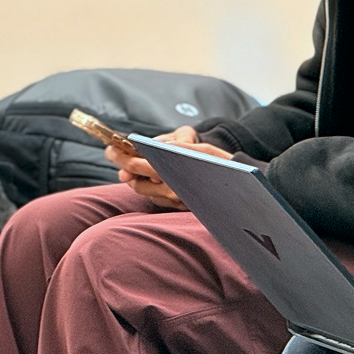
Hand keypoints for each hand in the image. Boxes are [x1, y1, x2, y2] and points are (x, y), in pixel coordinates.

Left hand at [102, 126, 232, 209]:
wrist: (243, 193)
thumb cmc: (224, 165)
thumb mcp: (204, 150)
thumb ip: (179, 146)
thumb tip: (158, 146)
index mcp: (175, 176)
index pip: (140, 166)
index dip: (123, 158)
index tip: (111, 150)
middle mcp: (172, 192)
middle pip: (137, 180)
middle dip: (123, 166)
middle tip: (112, 153)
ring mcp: (175, 202)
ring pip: (144, 190)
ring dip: (132, 178)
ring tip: (124, 166)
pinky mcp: (178, 207)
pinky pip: (155, 198)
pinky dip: (145, 186)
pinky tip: (142, 178)